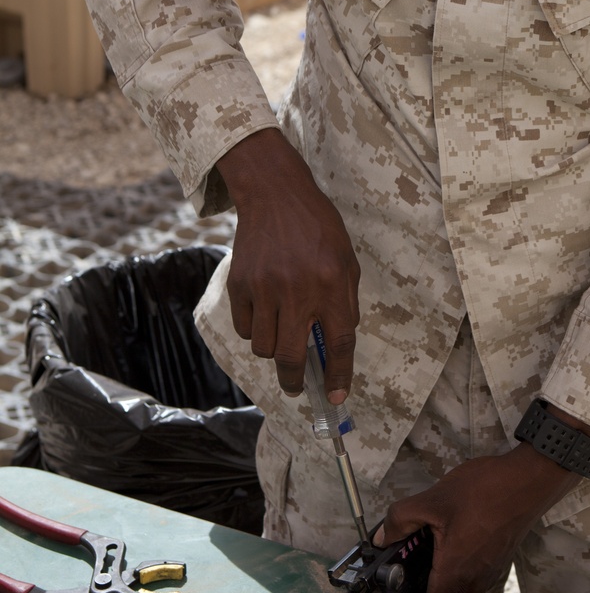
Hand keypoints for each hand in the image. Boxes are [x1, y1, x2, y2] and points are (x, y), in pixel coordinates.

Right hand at [217, 128, 360, 398]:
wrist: (276, 196)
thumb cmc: (318, 229)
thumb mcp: (345, 262)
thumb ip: (343, 303)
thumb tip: (334, 346)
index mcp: (331, 286)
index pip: (339, 344)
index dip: (339, 376)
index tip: (337, 397)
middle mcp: (298, 291)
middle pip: (291, 358)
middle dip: (295, 381)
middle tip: (298, 386)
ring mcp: (265, 290)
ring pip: (264, 348)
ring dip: (274, 350)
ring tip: (282, 332)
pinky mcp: (239, 286)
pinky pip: (245, 329)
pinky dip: (255, 330)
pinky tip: (264, 312)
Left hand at [378, 444, 579, 592]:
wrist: (529, 480)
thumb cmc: (485, 491)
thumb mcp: (433, 499)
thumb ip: (400, 519)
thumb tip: (383, 537)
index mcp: (455, 574)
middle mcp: (474, 582)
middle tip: (403, 573)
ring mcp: (489, 573)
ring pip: (458, 592)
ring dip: (441, 580)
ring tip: (424, 554)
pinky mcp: (497, 561)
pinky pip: (471, 577)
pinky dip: (456, 569)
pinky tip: (448, 542)